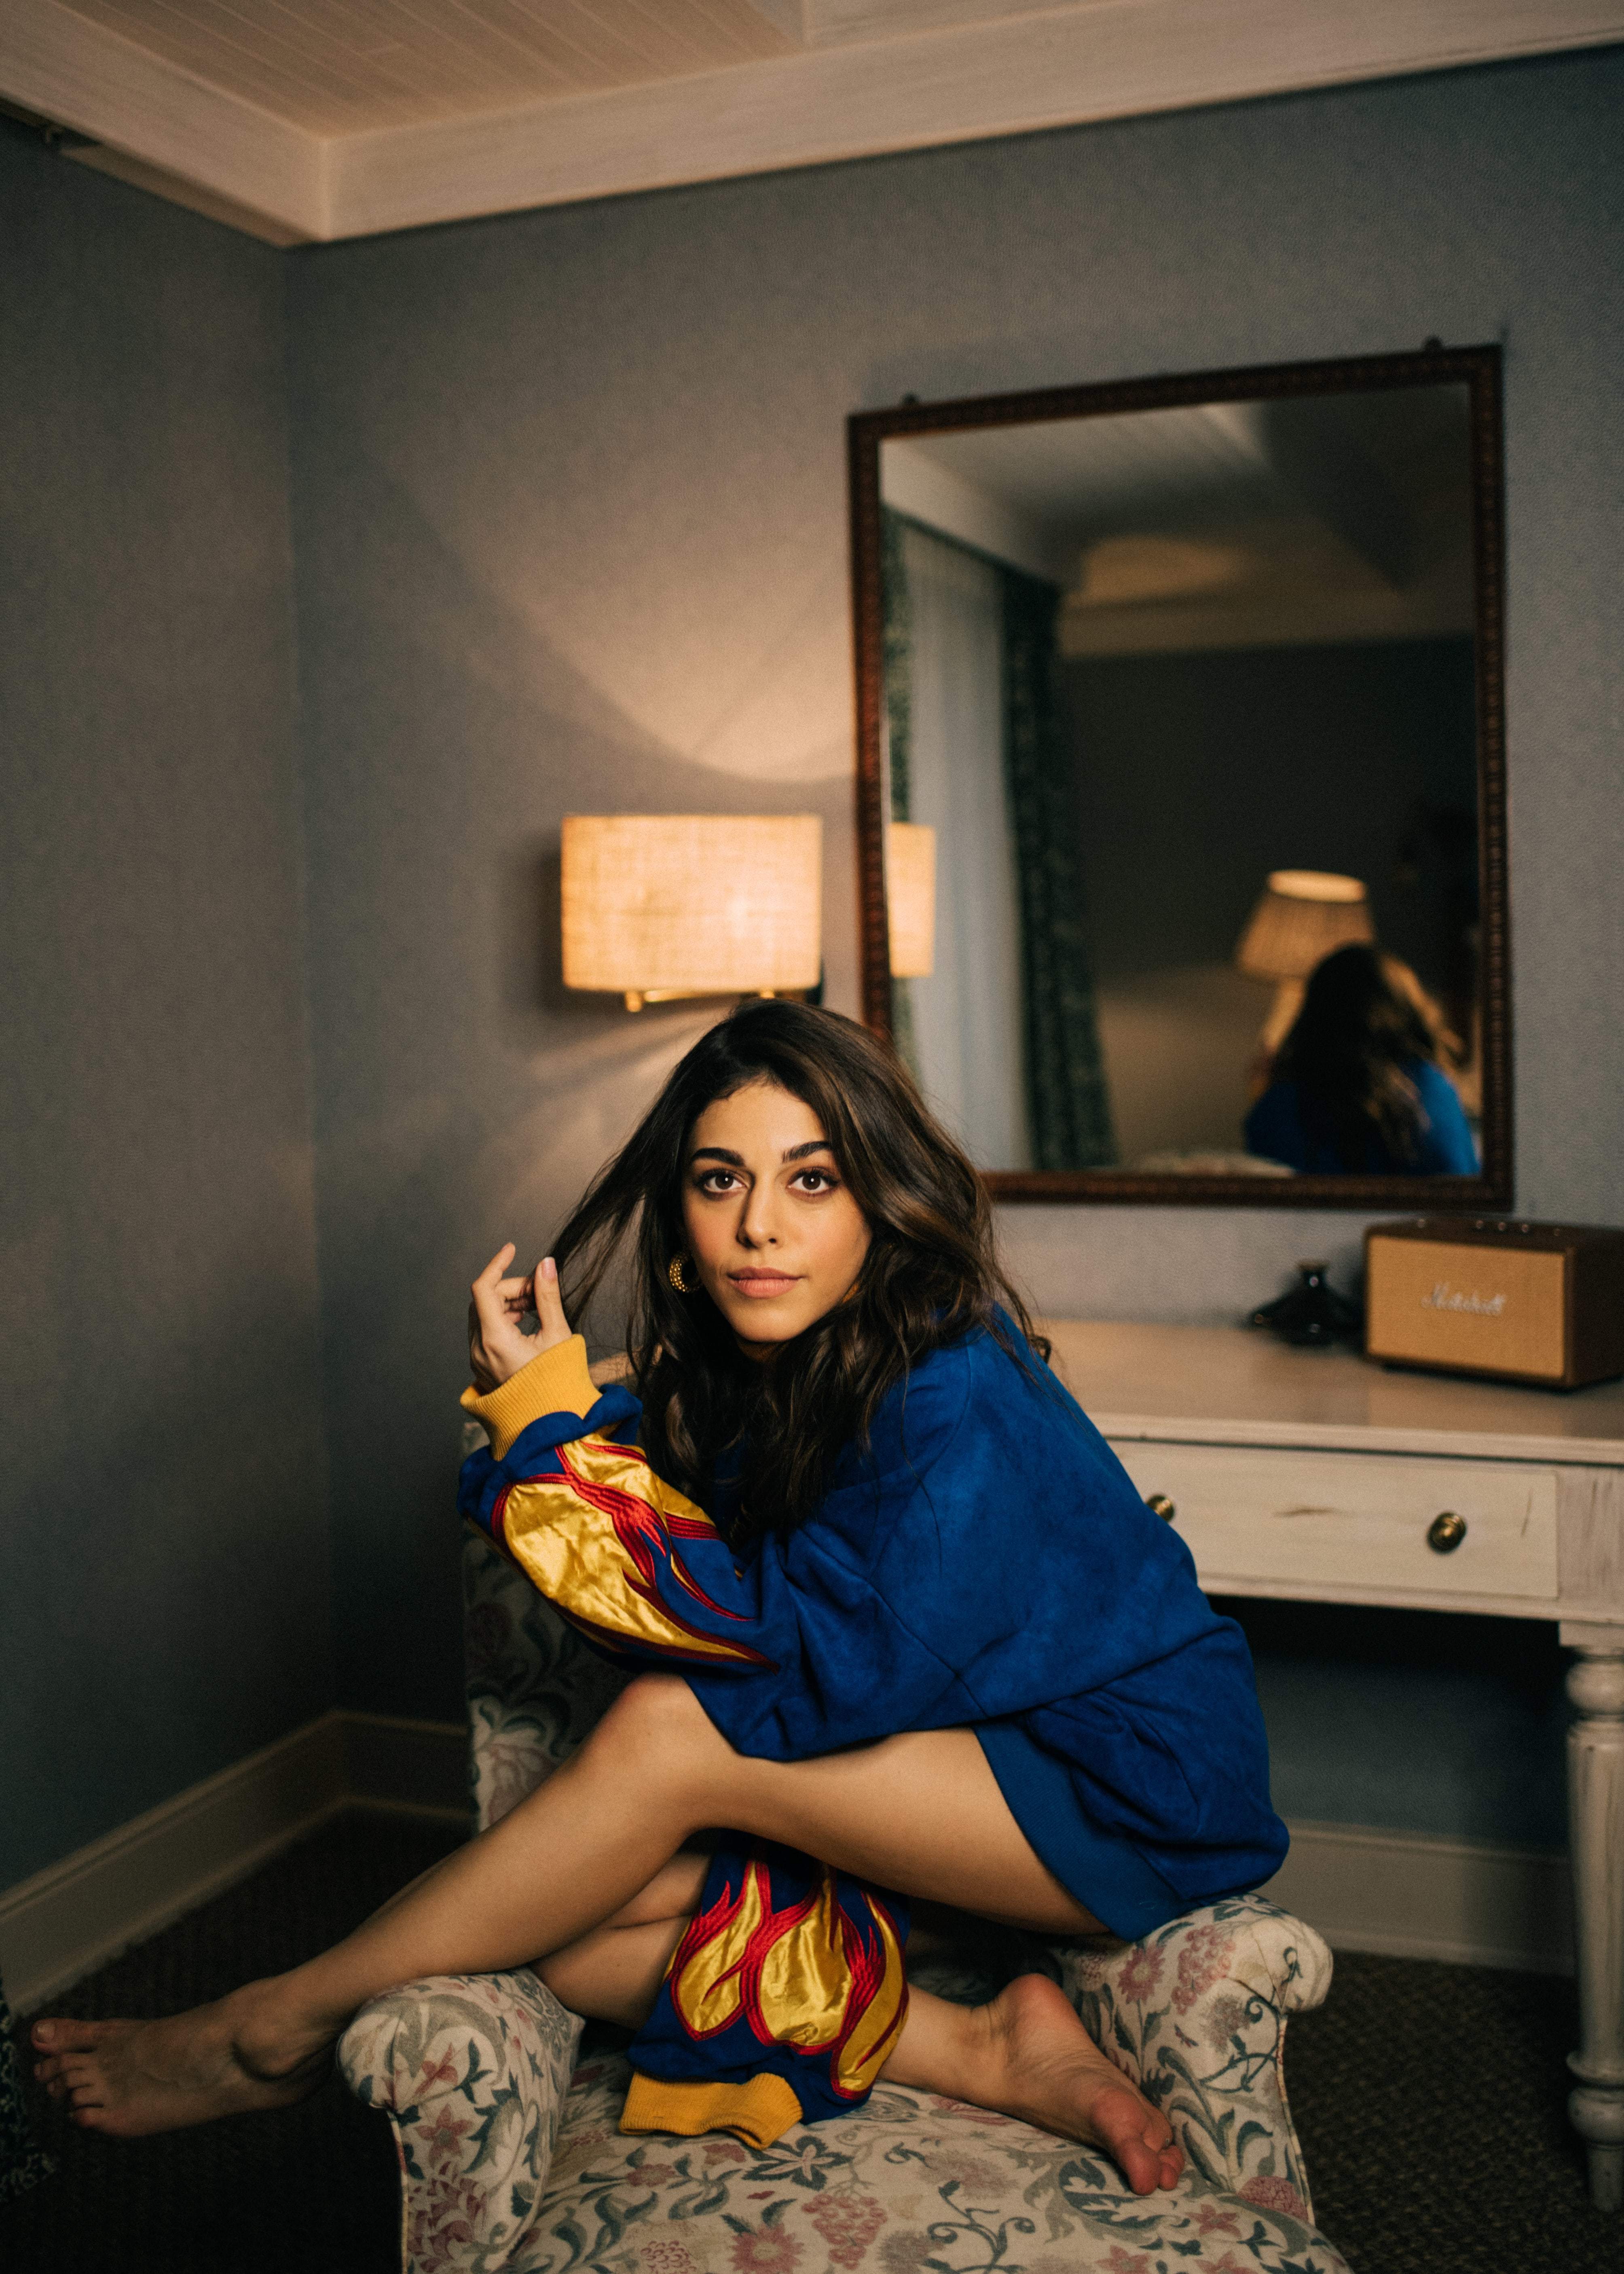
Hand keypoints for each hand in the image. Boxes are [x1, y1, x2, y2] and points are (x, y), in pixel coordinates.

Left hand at [468, 1245, 572, 1392]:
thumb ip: (548, 1296)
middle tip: (540, 1292)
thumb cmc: (558, 1381)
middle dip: (511, 1288)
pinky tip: (526, 1323)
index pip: (484, 1288)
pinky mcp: (482, 1366)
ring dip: (507, 1302)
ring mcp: (477, 1359)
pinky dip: (502, 1318)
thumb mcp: (557, 1334)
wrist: (550, 1422)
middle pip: (485, 1299)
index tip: (512, 1249)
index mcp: (495, 1340)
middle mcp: (479, 1349)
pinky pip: (484, 1330)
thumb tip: (545, 1263)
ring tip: (536, 1308)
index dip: (497, 1264)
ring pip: (483, 1314)